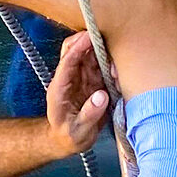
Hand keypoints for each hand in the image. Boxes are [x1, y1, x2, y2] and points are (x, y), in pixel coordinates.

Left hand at [46, 31, 111, 156]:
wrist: (68, 140)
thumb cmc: (69, 135)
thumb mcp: (77, 131)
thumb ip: (89, 114)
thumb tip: (102, 96)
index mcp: (60, 87)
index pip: (67, 61)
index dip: (78, 48)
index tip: (90, 37)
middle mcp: (70, 78)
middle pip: (75, 50)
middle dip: (89, 40)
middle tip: (106, 37)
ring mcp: (83, 78)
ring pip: (90, 56)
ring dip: (103, 53)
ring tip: (115, 67)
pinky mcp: (94, 82)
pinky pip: (102, 67)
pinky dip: (110, 65)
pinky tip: (116, 74)